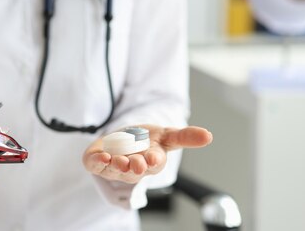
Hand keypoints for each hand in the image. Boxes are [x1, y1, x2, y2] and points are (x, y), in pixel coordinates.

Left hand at [83, 125, 212, 183]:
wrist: (121, 139)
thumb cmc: (145, 141)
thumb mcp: (166, 135)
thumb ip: (185, 136)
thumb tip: (208, 136)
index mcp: (151, 161)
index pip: (155, 163)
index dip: (154, 160)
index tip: (154, 157)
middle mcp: (133, 167)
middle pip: (135, 170)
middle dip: (135, 167)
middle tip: (137, 162)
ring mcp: (114, 167)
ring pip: (115, 170)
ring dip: (117, 165)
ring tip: (117, 159)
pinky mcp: (97, 162)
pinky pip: (95, 165)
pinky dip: (97, 162)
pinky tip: (102, 156)